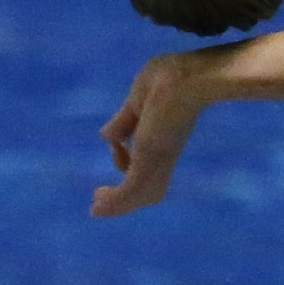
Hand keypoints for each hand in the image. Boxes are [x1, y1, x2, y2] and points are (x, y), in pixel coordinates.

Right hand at [92, 51, 212, 214]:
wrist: (187, 79)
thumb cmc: (169, 77)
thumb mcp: (137, 99)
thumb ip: (124, 120)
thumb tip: (106, 136)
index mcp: (164, 137)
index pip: (149, 161)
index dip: (129, 160)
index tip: (115, 152)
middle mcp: (163, 154)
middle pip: (148, 186)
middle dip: (124, 193)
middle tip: (99, 195)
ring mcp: (158, 161)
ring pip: (138, 193)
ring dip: (116, 202)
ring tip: (96, 205)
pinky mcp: (149, 164)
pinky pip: (129, 192)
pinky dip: (114, 203)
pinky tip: (98, 207)